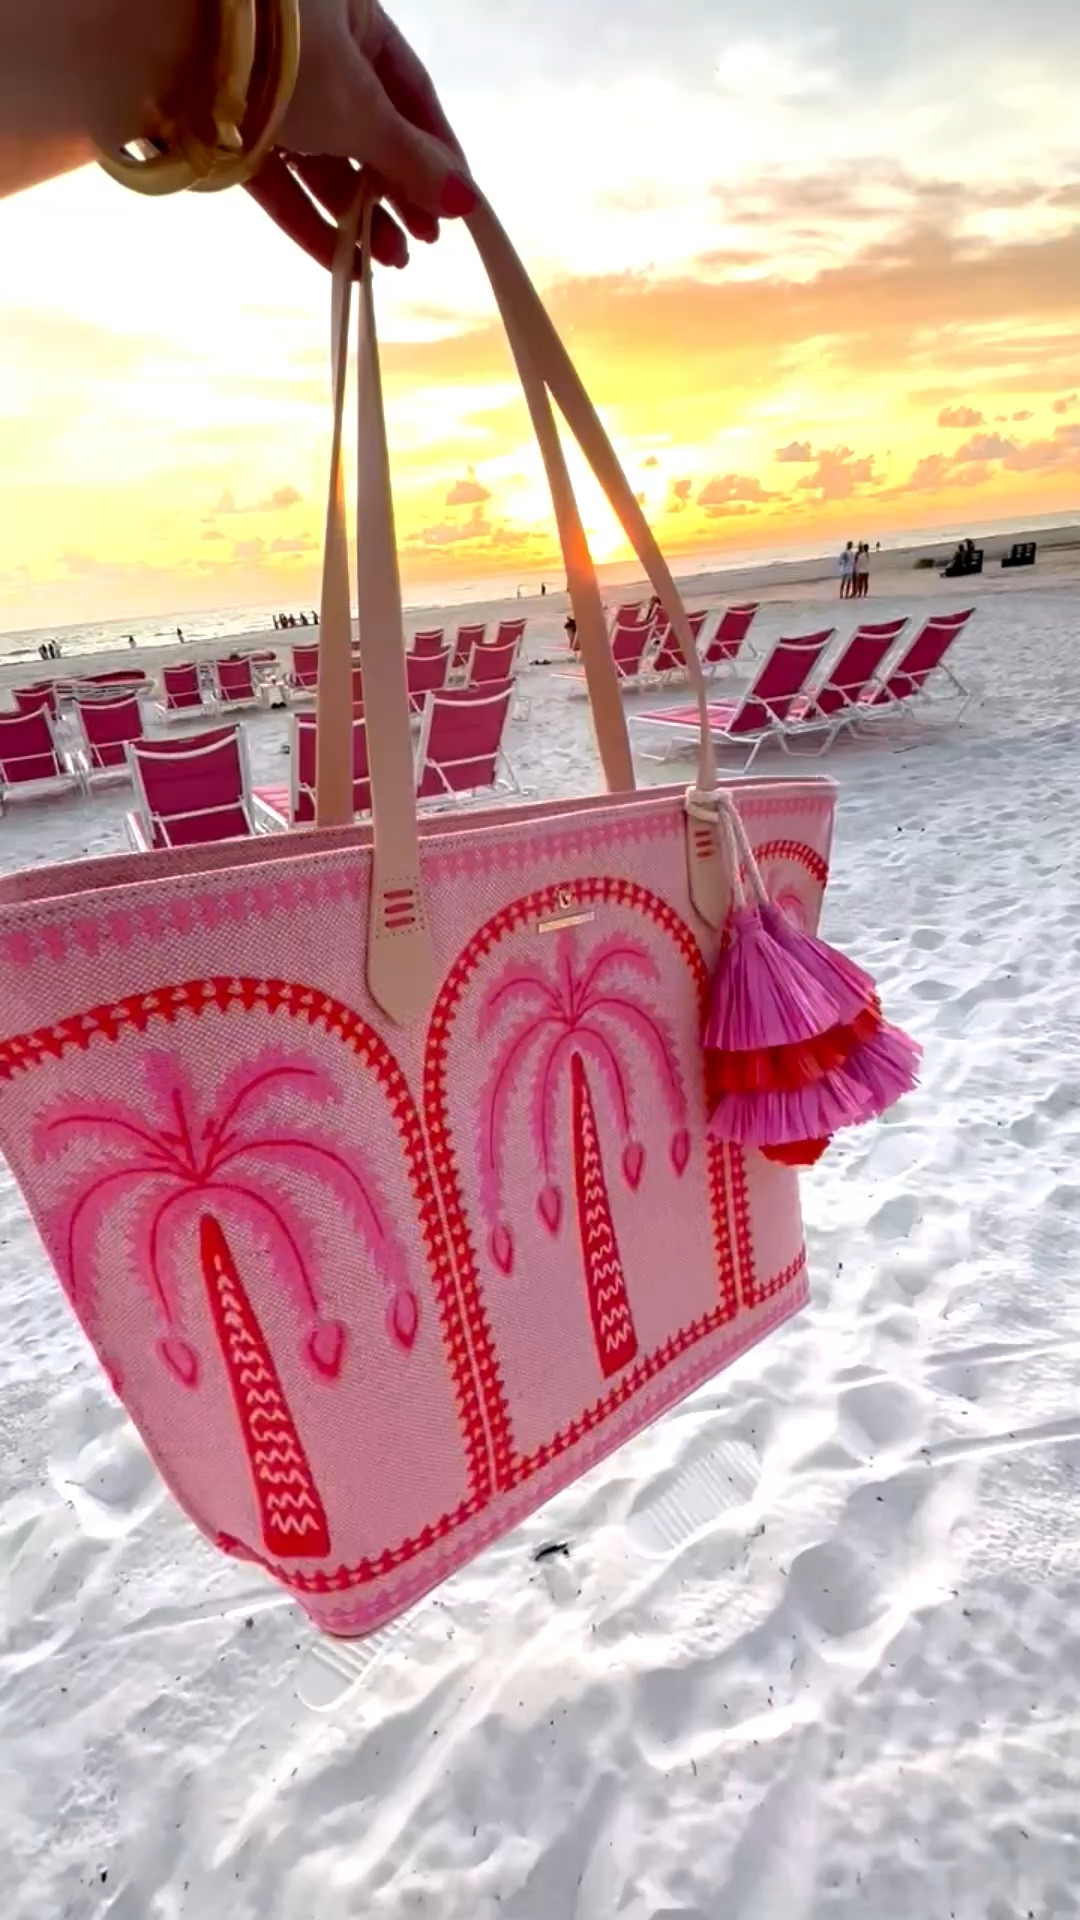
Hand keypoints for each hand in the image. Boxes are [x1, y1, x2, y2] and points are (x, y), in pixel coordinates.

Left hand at [245, 0, 473, 274]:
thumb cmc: (287, 56)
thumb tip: (466, 200)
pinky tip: (342, 263)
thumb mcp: (362, 109)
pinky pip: (280, 181)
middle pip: (367, 131)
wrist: (167, 47)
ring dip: (357, 215)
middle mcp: (312, 50)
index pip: (410, 90)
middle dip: (396, 193)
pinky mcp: (230, 132)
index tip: (459, 205)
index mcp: (354, 16)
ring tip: (389, 261)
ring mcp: (269, 92)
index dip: (437, 151)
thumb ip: (412, 160)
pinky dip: (310, 221)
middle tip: (422, 243)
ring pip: (323, 160)